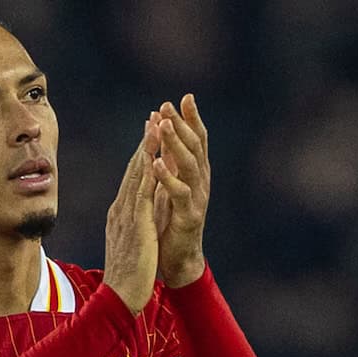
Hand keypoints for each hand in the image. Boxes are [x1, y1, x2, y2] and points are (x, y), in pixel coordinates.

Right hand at [103, 118, 160, 314]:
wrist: (119, 296)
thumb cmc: (126, 276)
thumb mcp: (130, 244)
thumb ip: (131, 227)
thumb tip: (134, 219)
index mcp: (121, 215)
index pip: (133, 179)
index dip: (141, 155)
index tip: (150, 134)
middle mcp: (121, 209)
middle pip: (133, 169)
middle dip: (144, 142)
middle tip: (153, 116)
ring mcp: (127, 215)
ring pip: (137, 174)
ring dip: (146, 147)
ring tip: (156, 123)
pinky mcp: (136, 223)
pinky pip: (143, 191)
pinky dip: (148, 171)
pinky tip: (155, 154)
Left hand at [150, 94, 208, 287]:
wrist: (177, 260)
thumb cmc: (172, 222)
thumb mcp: (170, 185)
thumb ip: (170, 161)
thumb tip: (163, 131)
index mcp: (196, 173)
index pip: (196, 139)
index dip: (192, 118)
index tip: (184, 96)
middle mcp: (201, 182)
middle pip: (194, 147)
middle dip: (182, 124)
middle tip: (168, 105)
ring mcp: (197, 199)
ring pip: (189, 166)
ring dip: (176, 144)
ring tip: (165, 126)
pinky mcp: (189, 216)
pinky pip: (179, 194)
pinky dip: (168, 178)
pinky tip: (156, 165)